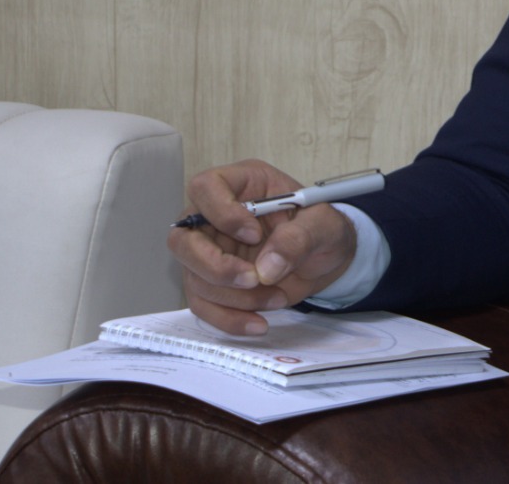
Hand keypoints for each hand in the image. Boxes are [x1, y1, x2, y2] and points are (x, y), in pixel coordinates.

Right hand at [168, 158, 357, 335]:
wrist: (325, 259)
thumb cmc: (321, 230)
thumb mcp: (325, 225)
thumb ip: (300, 238)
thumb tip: (267, 268)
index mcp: (242, 184)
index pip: (206, 187)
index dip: (222, 213)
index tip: (254, 235)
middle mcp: (216, 216)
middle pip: (183, 239)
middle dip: (215, 266)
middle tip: (254, 279)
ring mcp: (210, 250)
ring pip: (193, 277)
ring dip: (233, 297)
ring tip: (276, 297)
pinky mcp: (213, 282)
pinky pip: (203, 304)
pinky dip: (228, 318)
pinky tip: (257, 323)